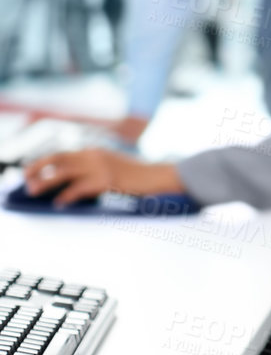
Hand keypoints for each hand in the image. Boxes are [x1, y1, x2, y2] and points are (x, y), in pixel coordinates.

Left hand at [22, 150, 185, 207]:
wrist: (160, 177)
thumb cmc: (138, 178)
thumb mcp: (113, 168)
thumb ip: (94, 170)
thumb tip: (71, 184)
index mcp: (96, 151)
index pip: (63, 153)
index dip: (44, 161)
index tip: (31, 169)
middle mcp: (96, 155)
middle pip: (59, 159)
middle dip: (38, 168)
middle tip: (26, 178)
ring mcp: (101, 167)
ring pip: (65, 172)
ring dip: (46, 182)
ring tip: (34, 191)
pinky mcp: (108, 180)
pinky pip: (80, 188)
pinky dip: (67, 195)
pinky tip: (60, 203)